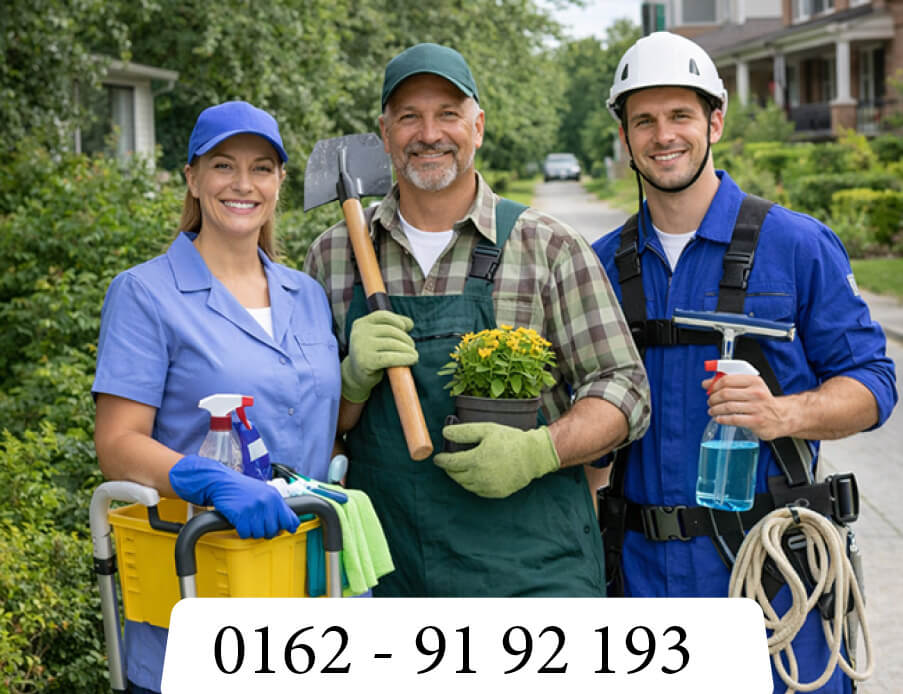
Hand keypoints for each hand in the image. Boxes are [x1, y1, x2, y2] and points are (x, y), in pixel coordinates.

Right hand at [169, 455, 299, 538]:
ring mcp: (254, 508)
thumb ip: (276, 508)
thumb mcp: (265, 493)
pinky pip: (245, 533)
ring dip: (252, 531)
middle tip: (257, 525)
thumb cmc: (243, 489)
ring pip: (259, 534)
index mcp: (276, 497)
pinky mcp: (241, 514)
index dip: (287, 528)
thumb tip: (289, 527)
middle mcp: (267, 502)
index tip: (284, 531)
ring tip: (247, 521)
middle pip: (273, 530)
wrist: (222, 482)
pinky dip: (241, 531)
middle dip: (265, 531)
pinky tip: (239, 522)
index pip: (290, 520)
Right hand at [342, 310, 417, 402]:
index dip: (398, 320)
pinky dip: (405, 358)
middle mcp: (359, 333)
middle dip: (406, 339)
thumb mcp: (377, 338)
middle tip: (412, 347)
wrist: (355, 377)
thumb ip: (391, 327)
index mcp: (361, 324)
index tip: (407, 328)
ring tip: (413, 355)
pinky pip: (391, 358)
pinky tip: (412, 359)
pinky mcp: (366, 362)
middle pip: (390, 330)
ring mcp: (361, 347)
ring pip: (393, 344)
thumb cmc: (370, 355)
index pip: (383, 316)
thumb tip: (410, 323)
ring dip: (408, 349)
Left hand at [434, 423, 559, 497]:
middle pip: (456, 475)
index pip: (450, 463)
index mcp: (475, 460)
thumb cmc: (511, 440)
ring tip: (462, 467)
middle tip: (449, 462)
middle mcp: (480, 477)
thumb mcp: (486, 430)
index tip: (438, 458)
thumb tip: (445, 433)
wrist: (534, 456)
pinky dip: (473, 484)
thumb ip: (464, 432)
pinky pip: (478, 491)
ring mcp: (488, 487)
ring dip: (460, 477)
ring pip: (466, 485)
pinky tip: (476, 475)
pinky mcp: (496, 493)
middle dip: (450, 469)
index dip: (441, 460)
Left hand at [702, 373, 788, 440]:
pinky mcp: (756, 421)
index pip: (727, 380)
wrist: (782, 416)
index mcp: (754, 381)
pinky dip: (722, 419)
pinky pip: (733, 419)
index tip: (709, 390)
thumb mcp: (750, 387)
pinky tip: (719, 418)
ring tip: (712, 410)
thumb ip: (729, 383)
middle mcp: (756, 393)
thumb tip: (705, 384)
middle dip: (713, 398)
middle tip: (710, 402)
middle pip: (725, 393)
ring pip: (728, 407)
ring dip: (715, 409)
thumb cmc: (762, 401)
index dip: (714, 386)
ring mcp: (757, 407)